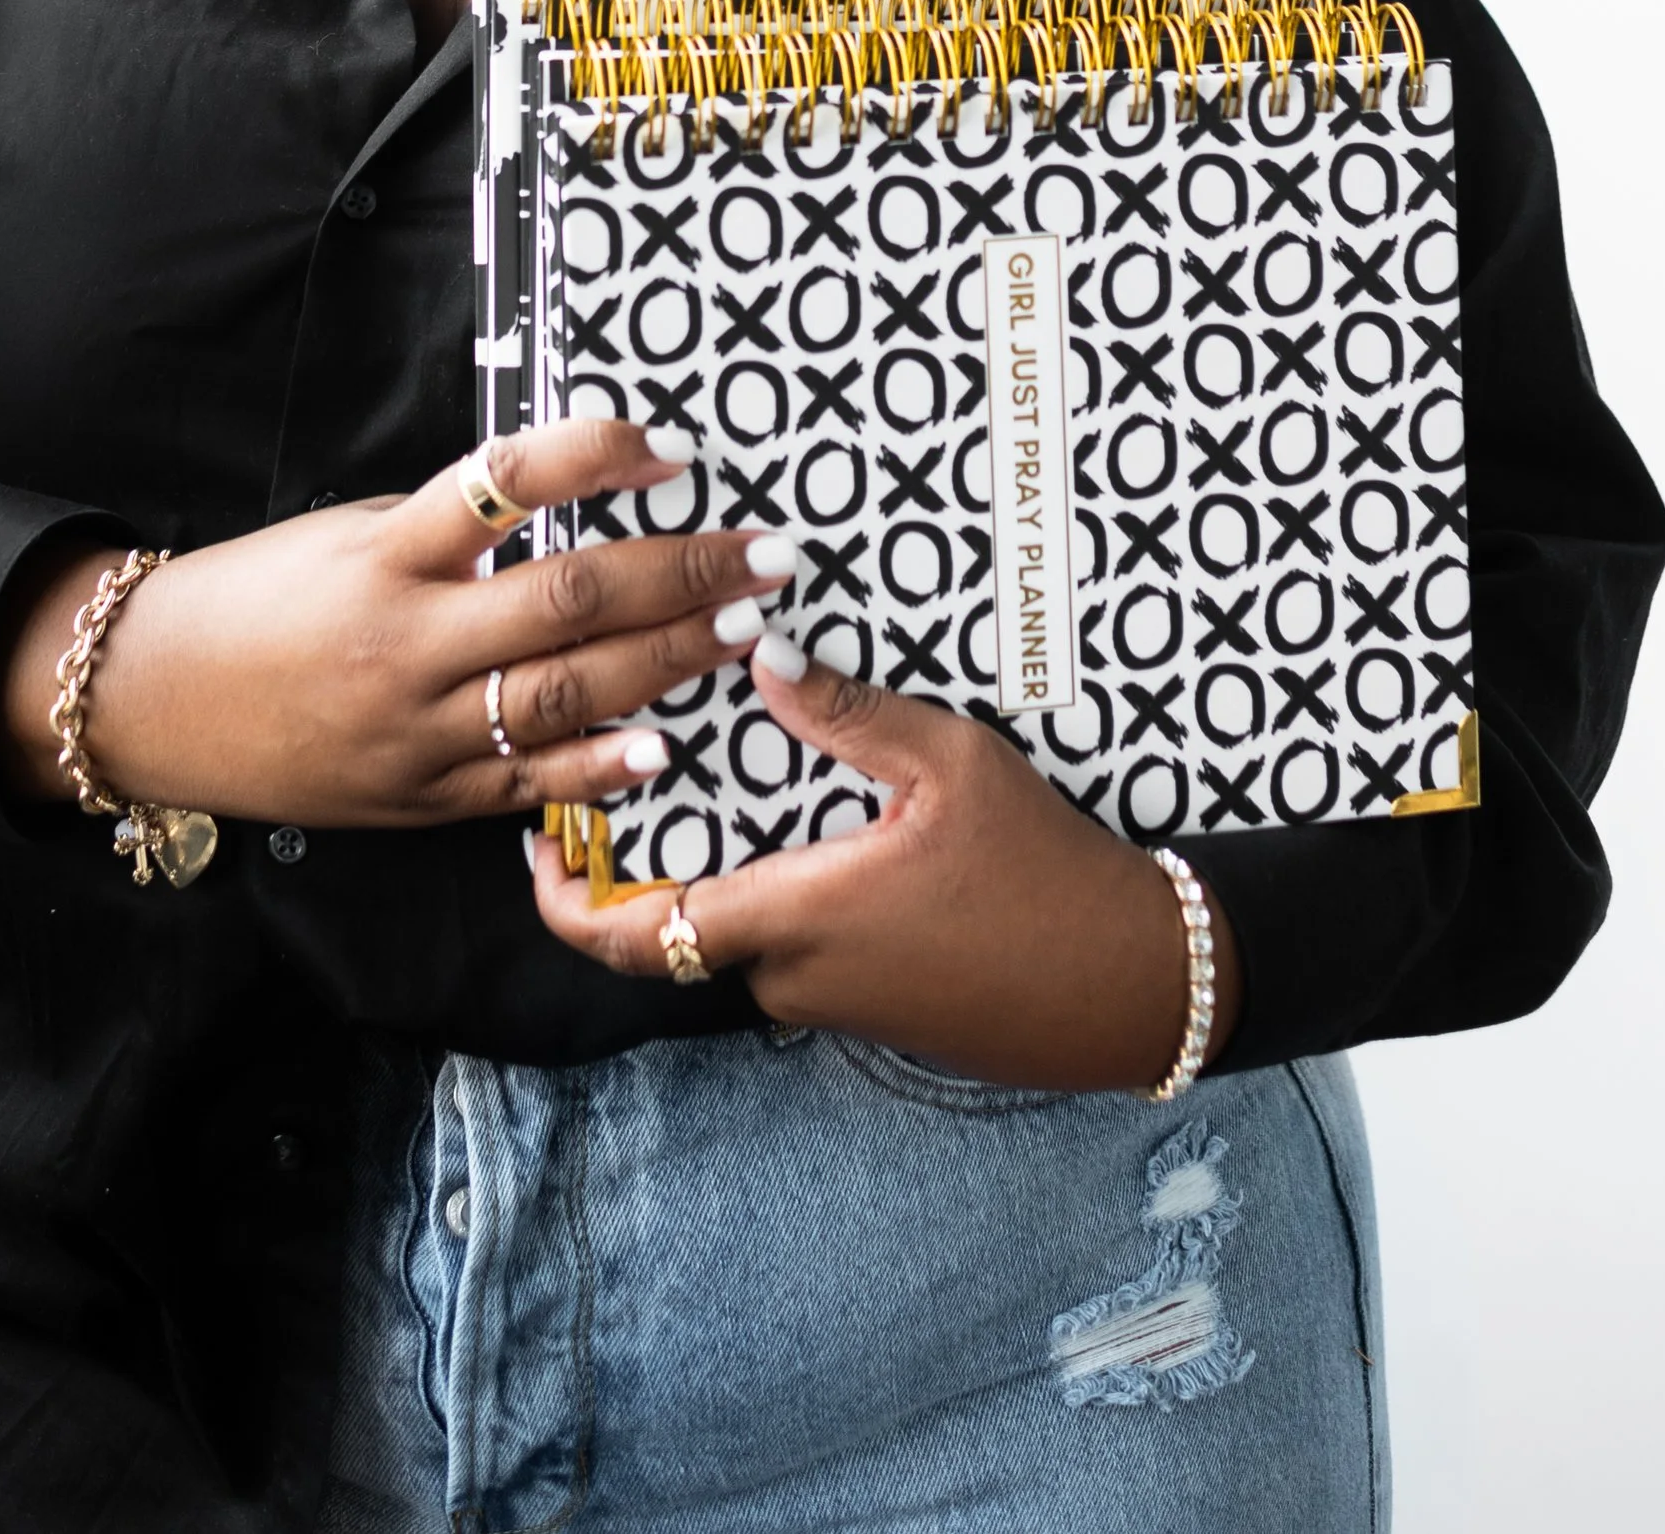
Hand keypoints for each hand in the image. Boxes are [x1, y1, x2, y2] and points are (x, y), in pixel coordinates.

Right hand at [0, 420, 797, 830]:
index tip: (671, 444)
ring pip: (565, 698)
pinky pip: (525, 785)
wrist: (156, 703)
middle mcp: (407, 643)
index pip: (504, 487)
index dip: (594, 458)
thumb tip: (563, 502)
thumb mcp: (348, 533)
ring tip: (746, 628)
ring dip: (670, 661)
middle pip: (568, 603)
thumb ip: (451, 530)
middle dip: (681, 574)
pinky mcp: (421, 798)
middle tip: (765, 553)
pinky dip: (600, 768)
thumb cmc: (260, 596)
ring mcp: (417, 730)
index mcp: (387, 556)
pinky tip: (669, 745)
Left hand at [530, 636, 1242, 1090]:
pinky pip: (793, 949)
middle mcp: (797, 976)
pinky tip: (804, 826)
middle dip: (643, 866)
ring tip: (718, 780)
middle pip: (680, 929)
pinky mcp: (872, 1009)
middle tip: (621, 781)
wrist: (1129, 985)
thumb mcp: (955, 767)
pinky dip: (774, 893)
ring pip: (740, 935)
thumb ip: (853, 715)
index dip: (567, 902)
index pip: (640, 935)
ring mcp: (835, 1002)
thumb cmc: (1043, 873)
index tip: (535, 848)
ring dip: (719, 873)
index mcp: (798, 918)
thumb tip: (765, 654)